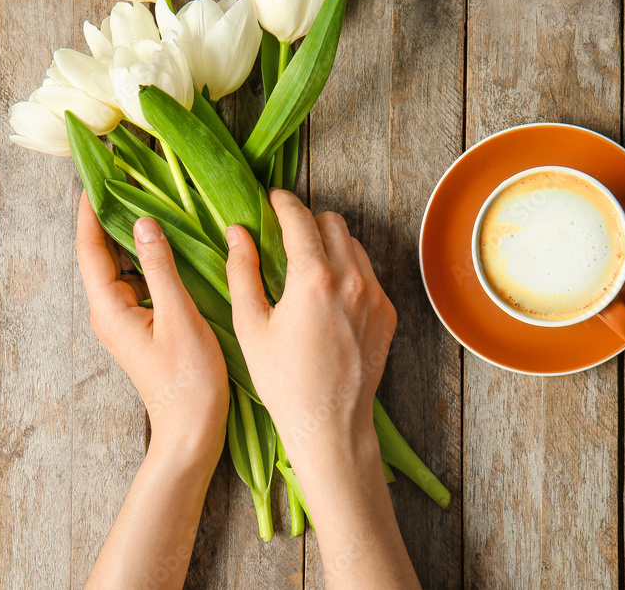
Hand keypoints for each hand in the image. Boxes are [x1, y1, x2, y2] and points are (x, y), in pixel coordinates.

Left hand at [75, 191, 229, 465]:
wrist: (193, 428)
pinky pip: (139, 282)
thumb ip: (161, 268)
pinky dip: (149, 260)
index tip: (96, 178)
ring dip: (131, 237)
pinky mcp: (144, 326)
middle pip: (101, 255)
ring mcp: (126, 321)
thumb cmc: (188, 378)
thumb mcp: (179, 316)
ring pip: (122, 268)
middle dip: (109, 217)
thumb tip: (145, 223)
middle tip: (126, 181)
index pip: (90, 249)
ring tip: (149, 203)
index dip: (89, 212)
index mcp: (111, 308)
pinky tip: (170, 246)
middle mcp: (111, 312)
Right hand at [224, 188, 395, 463]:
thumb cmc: (283, 381)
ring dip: (330, 244)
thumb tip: (237, 232)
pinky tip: (327, 295)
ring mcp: (375, 295)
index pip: (300, 218)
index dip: (282, 202)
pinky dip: (348, 271)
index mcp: (313, 278)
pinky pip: (368, 274)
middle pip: (333, 222)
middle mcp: (351, 279)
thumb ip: (242, 271)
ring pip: (354, 245)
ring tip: (306, 266)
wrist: (330, 423)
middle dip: (308, 221)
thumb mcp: (250, 326)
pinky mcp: (387, 312)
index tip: (271, 199)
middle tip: (286, 236)